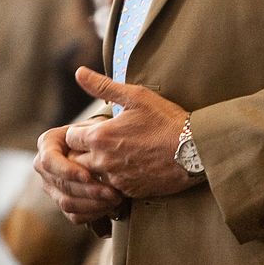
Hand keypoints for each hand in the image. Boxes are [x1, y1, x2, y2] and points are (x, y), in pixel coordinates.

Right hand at [34, 117, 123, 225]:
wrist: (100, 145)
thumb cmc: (98, 132)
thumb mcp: (93, 126)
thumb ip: (89, 131)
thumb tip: (89, 137)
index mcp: (47, 144)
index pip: (49, 160)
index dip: (67, 170)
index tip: (88, 176)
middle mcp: (44, 167)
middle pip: (61, 184)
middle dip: (89, 191)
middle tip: (113, 193)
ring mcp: (51, 187)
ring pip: (67, 203)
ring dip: (93, 204)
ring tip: (116, 200)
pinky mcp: (62, 202)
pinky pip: (74, 215)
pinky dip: (93, 214)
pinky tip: (110, 208)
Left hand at [64, 66, 197, 198]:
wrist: (193, 151)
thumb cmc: (166, 120)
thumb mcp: (135, 96)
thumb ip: (102, 86)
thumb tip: (79, 73)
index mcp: (100, 136)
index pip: (70, 137)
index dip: (79, 131)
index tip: (92, 128)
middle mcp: (103, 161)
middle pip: (75, 160)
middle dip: (82, 152)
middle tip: (100, 143)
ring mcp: (115, 179)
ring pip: (91, 177)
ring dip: (95, 168)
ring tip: (114, 156)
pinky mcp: (129, 191)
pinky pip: (110, 189)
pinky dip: (113, 180)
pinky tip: (128, 168)